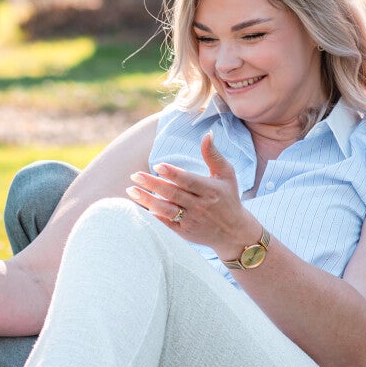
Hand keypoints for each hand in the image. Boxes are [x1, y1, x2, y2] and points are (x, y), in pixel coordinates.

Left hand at [125, 133, 259, 260]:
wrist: (234, 232)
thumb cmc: (228, 198)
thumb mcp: (226, 175)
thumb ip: (214, 155)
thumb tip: (207, 134)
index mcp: (210, 190)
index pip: (189, 181)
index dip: (173, 174)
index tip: (158, 166)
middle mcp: (200, 206)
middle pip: (173, 194)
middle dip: (153, 184)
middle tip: (135, 175)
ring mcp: (192, 220)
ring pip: (166, 209)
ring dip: (147, 200)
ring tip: (131, 190)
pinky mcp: (185, 232)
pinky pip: (167, 224)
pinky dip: (154, 216)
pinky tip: (141, 207)